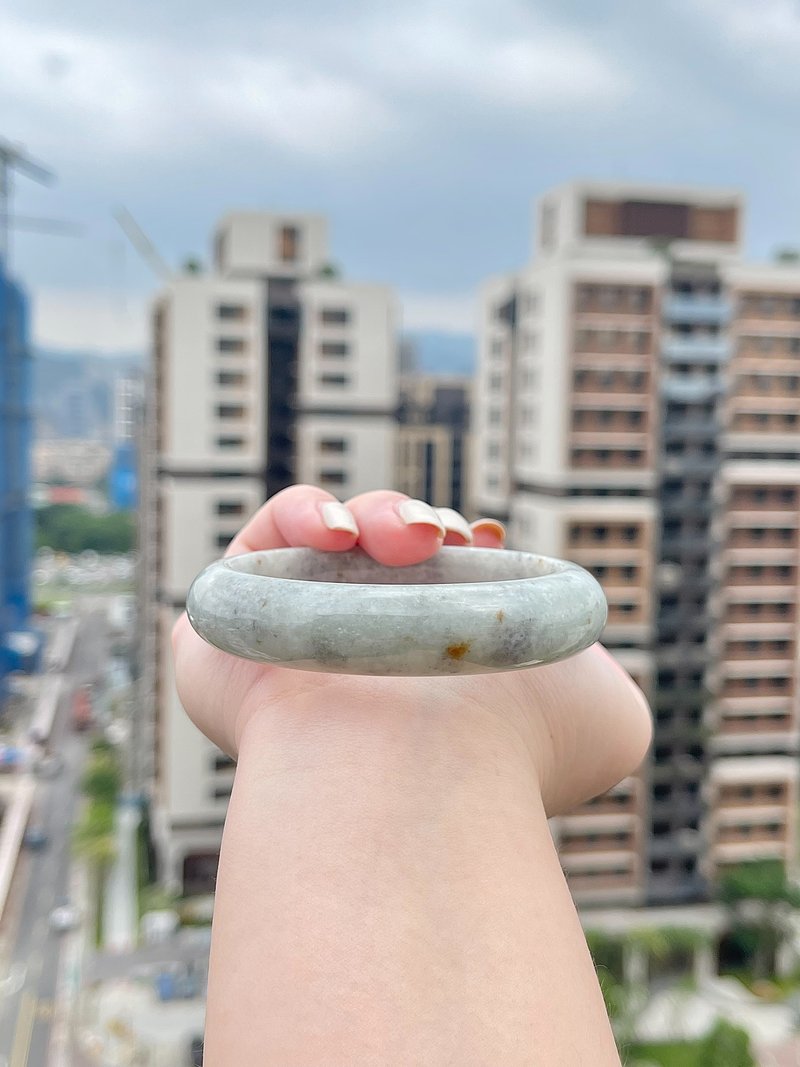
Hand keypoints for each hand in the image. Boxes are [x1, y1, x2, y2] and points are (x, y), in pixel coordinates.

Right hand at [171, 485, 650, 815]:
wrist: (421, 769)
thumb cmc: (515, 746)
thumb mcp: (606, 718)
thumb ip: (600, 680)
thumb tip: (575, 657)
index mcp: (426, 677)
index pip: (434, 592)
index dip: (463, 551)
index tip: (484, 543)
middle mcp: (357, 661)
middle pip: (380, 555)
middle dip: (419, 525)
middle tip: (446, 540)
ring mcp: (290, 641)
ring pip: (325, 538)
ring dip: (373, 518)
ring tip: (408, 542)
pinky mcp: (228, 620)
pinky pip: (256, 542)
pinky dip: (299, 518)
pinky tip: (337, 535)